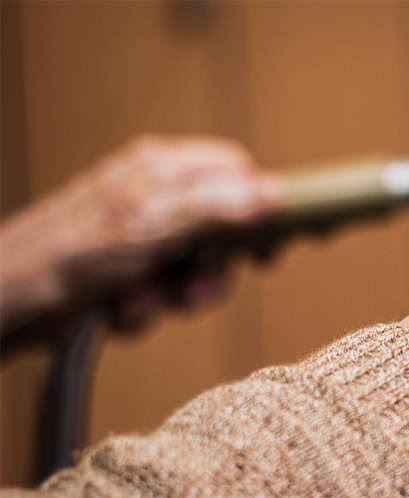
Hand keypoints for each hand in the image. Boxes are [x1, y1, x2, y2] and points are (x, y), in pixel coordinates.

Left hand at [0, 136, 283, 338]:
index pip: (240, 175)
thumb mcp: (155, 222)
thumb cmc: (68, 251)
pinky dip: (148, 309)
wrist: (15, 301)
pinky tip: (121, 304)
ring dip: (176, 294)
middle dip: (212, 268)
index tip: (271, 243)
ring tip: (143, 296)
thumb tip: (274, 195)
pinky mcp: (133, 273)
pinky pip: (168, 296)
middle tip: (195, 284)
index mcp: (166, 169)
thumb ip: (219, 207)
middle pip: (227, 231)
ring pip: (199, 271)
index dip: (262, 209)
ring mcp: (147, 238)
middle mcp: (160, 199)